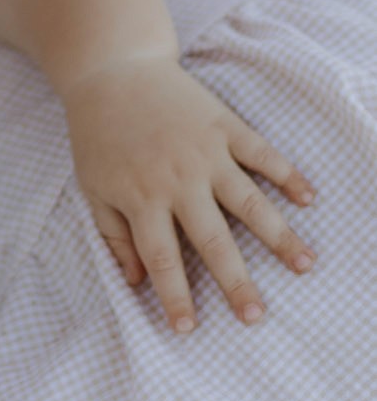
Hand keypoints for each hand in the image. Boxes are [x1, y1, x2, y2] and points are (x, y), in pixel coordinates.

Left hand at [60, 56, 315, 329]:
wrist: (112, 71)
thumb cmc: (98, 135)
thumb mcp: (92, 187)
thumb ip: (113, 236)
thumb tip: (135, 283)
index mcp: (142, 198)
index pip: (162, 259)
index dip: (175, 296)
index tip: (188, 329)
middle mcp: (178, 179)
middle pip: (212, 241)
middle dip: (235, 282)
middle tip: (256, 316)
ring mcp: (205, 152)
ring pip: (249, 202)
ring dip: (279, 235)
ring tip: (305, 265)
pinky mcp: (223, 125)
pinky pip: (262, 154)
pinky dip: (287, 175)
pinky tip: (308, 199)